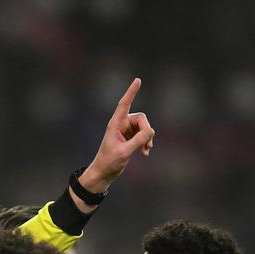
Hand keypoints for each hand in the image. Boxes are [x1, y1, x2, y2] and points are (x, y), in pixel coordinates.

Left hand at [78, 78, 156, 196]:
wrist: (104, 173)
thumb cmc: (109, 162)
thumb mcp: (124, 152)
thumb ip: (138, 141)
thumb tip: (151, 131)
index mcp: (115, 124)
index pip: (124, 104)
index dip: (131, 92)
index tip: (137, 80)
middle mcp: (121, 124)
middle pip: (141, 118)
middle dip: (147, 130)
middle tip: (147, 144)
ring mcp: (126, 131)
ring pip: (144, 127)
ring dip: (147, 138)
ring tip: (146, 150)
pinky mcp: (130, 138)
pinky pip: (143, 135)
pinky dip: (146, 143)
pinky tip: (145, 153)